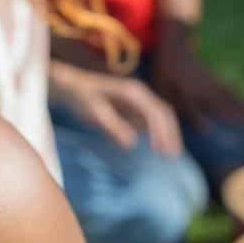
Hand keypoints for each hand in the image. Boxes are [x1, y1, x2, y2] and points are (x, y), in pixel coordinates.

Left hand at [53, 63, 181, 156]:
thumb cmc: (82, 98)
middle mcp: (139, 93)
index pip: (156, 113)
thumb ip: (113, 126)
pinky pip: (149, 119)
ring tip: (169, 154)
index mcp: (134, 92)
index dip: (162, 132)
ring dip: (166, 133)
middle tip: (172, 156)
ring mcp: (137, 99)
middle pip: (163, 113)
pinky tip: (156, 145)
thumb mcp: (95, 112)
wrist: (71, 86)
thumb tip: (132, 143)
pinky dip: (156, 131)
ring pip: (159, 116)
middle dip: (170, 134)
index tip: (162, 151)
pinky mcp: (132, 106)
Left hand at [151, 40, 243, 128]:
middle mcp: (200, 87)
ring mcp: (210, 83)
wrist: (175, 49)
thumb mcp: (160, 87)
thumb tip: (180, 119)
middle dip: (227, 115)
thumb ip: (170, 102)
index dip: (197, 118)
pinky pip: (229, 91)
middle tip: (241, 128)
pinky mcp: (216, 80)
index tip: (207, 129)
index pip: (191, 106)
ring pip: (226, 97)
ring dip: (238, 109)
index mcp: (183, 90)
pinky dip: (239, 100)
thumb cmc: (163, 74)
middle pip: (215, 103)